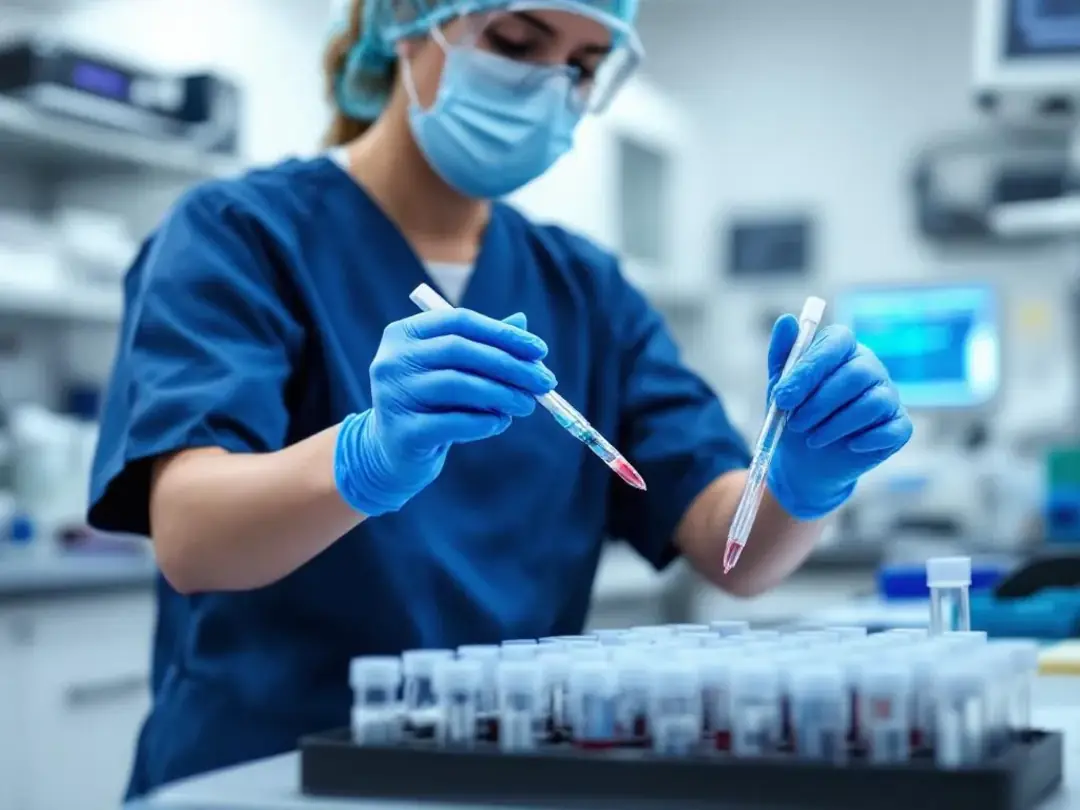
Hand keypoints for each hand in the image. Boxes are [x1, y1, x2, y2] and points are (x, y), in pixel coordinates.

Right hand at [334, 309, 555, 515]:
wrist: (396, 453)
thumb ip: (483, 346)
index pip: (460, 321)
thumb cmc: (432, 404)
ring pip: (456, 384)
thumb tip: (523, 322)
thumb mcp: (454, 370)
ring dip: (501, 394)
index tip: (540, 350)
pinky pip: (451, 423)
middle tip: (545, 382)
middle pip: (458, 350)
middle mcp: (392, 360)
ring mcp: (392, 396)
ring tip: (527, 405)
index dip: (503, 333)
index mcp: (404, 333)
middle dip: (509, 365)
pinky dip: (483, 422)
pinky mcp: (402, 433)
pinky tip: (500, 423)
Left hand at [765, 315, 912, 520]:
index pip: (837, 341)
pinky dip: (867, 439)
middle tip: (795, 423)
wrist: (804, 463)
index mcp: (841, 351)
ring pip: (873, 402)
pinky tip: (849, 446)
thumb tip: (786, 320)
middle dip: (820, 402)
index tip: (783, 396)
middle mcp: (869, 368)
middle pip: (856, 373)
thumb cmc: (794, 418)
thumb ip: (783, 354)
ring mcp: (888, 396)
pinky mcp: (899, 426)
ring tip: (813, 439)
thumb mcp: (781, 388)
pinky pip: (894, 429)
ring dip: (836, 424)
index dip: (810, 367)